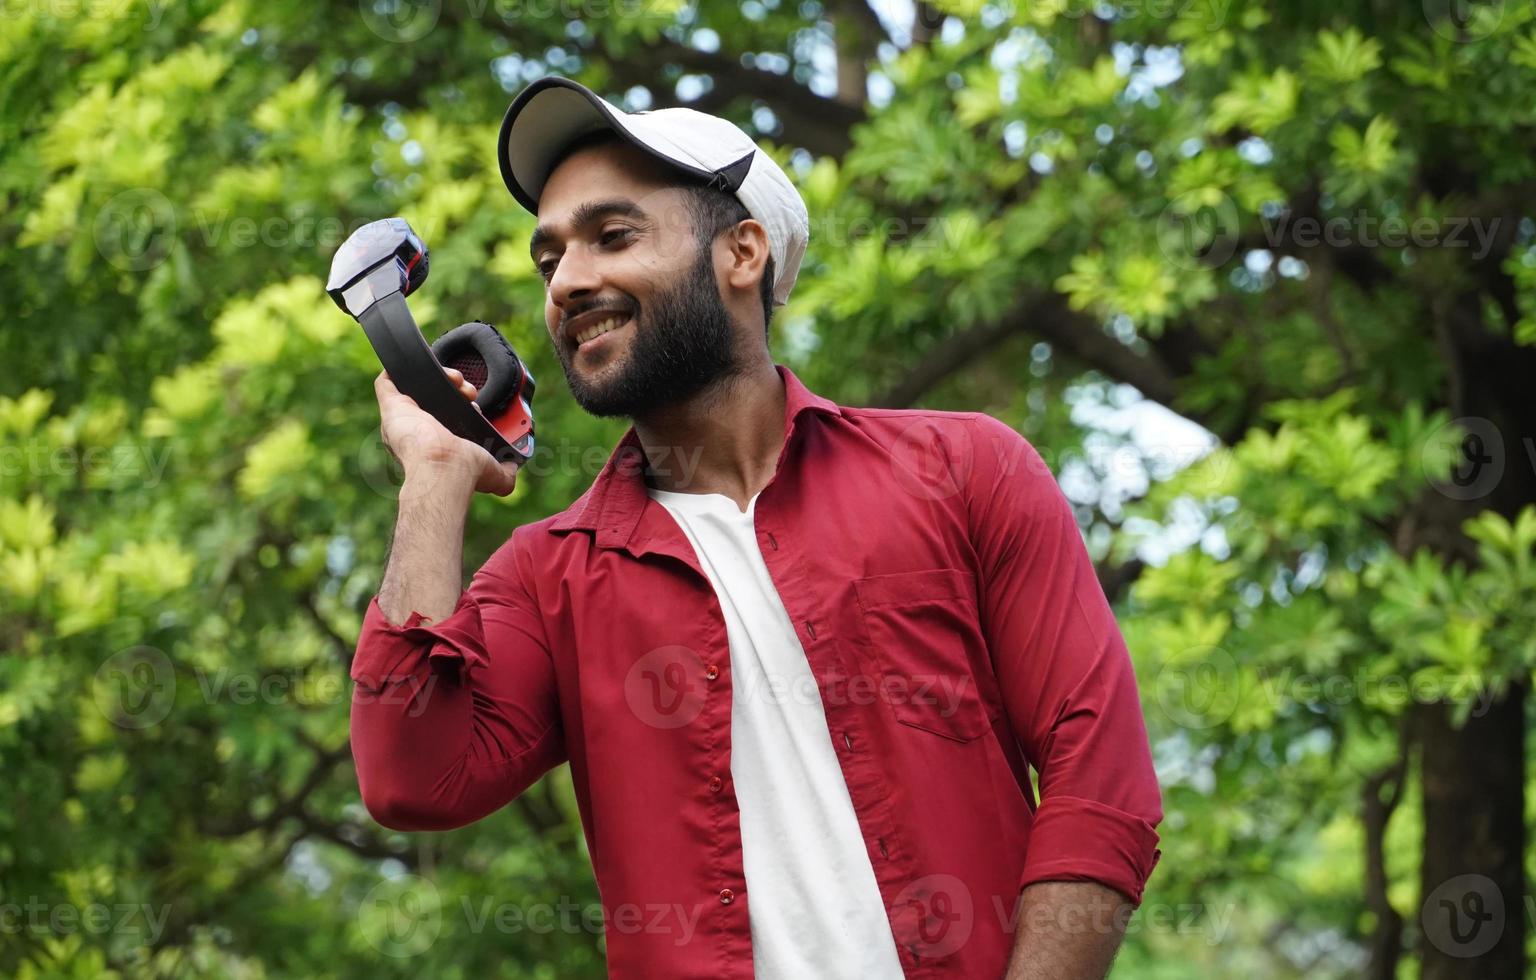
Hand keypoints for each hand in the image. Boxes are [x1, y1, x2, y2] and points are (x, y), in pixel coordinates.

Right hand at [374, 368, 519, 496]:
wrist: (443, 465)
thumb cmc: (464, 471)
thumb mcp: (494, 476)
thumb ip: (506, 473)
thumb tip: (514, 466)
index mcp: (435, 449)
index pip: (447, 422)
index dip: (464, 409)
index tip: (478, 407)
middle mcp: (416, 434)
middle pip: (434, 402)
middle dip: (456, 391)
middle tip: (470, 392)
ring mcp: (402, 418)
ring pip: (416, 388)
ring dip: (439, 377)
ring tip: (459, 380)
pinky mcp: (392, 405)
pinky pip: (387, 380)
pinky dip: (400, 367)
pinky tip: (423, 361)